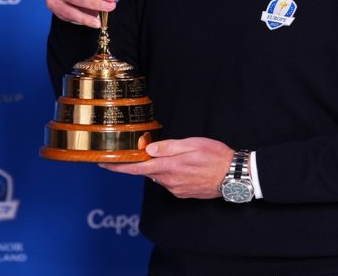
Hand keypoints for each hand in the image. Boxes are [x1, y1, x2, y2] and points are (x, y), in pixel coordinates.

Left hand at [100, 138, 234, 199]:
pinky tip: (183, 166)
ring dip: (159, 166)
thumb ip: (169, 147)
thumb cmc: (216, 156)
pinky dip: (170, 173)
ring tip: (173, 155)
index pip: (135, 168)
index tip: (102, 163)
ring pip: (159, 176)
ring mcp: (176, 189)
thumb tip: (148, 149)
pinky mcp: (183, 193)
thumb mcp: (192, 144)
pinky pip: (170, 181)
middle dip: (141, 161)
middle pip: (146, 171)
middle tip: (140, 149)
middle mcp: (169, 181)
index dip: (117, 167)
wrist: (234, 176)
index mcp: (168, 167)